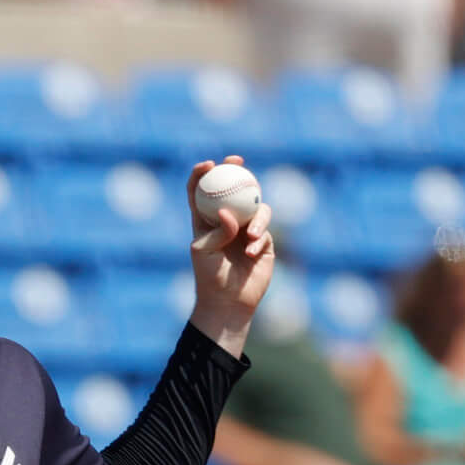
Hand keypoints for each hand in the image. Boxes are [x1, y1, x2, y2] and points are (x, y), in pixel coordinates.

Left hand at [185, 156, 273, 358]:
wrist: (229, 302)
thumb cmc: (209, 277)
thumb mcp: (205, 251)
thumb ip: (216, 230)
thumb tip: (226, 211)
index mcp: (205, 221)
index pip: (200, 191)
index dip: (202, 174)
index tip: (208, 164)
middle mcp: (227, 221)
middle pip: (232, 188)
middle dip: (235, 169)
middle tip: (237, 162)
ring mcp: (246, 230)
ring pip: (255, 207)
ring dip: (255, 218)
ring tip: (250, 235)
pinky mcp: (263, 243)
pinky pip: (264, 231)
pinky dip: (258, 239)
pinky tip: (251, 253)